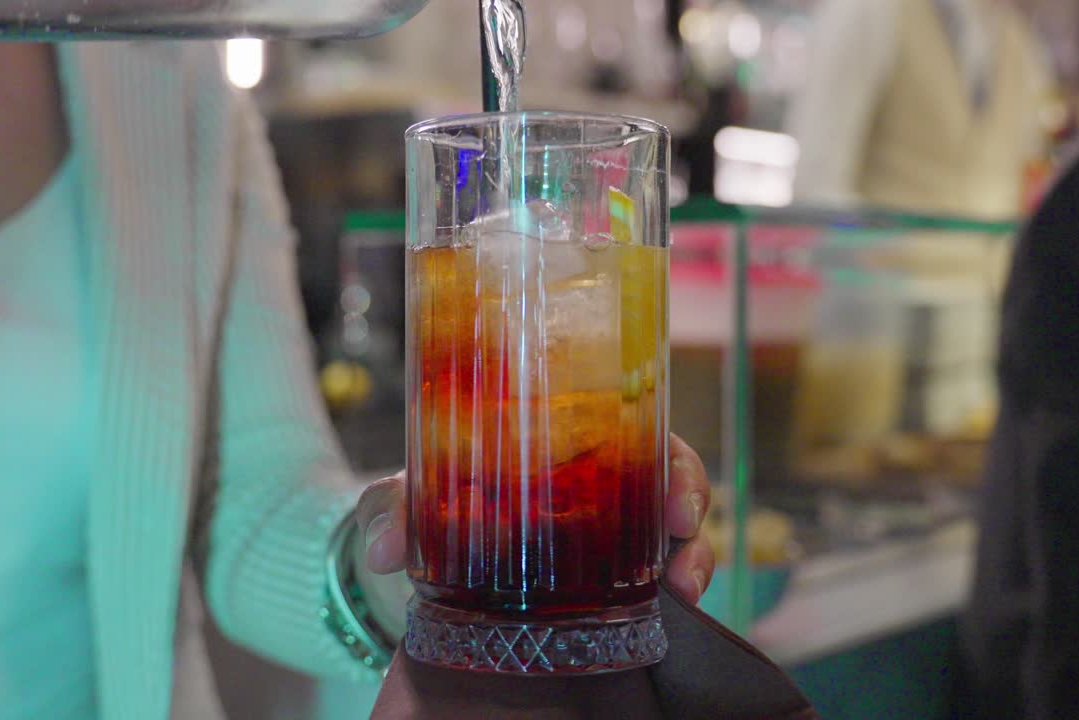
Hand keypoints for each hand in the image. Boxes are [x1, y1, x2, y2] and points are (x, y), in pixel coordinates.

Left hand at [355, 434, 714, 604]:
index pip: (631, 427)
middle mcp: (597, 483)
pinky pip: (658, 581)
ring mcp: (609, 536)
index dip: (662, 449)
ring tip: (683, 590)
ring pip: (674, 533)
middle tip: (682, 525)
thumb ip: (392, 511)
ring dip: (693, 556)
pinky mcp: (609, 582)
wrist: (415, 564)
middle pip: (667, 475)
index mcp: (560, 441)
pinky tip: (674, 609)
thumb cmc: (424, 508)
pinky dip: (675, 594)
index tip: (667, 480)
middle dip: (689, 498)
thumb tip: (384, 551)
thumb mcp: (406, 498)